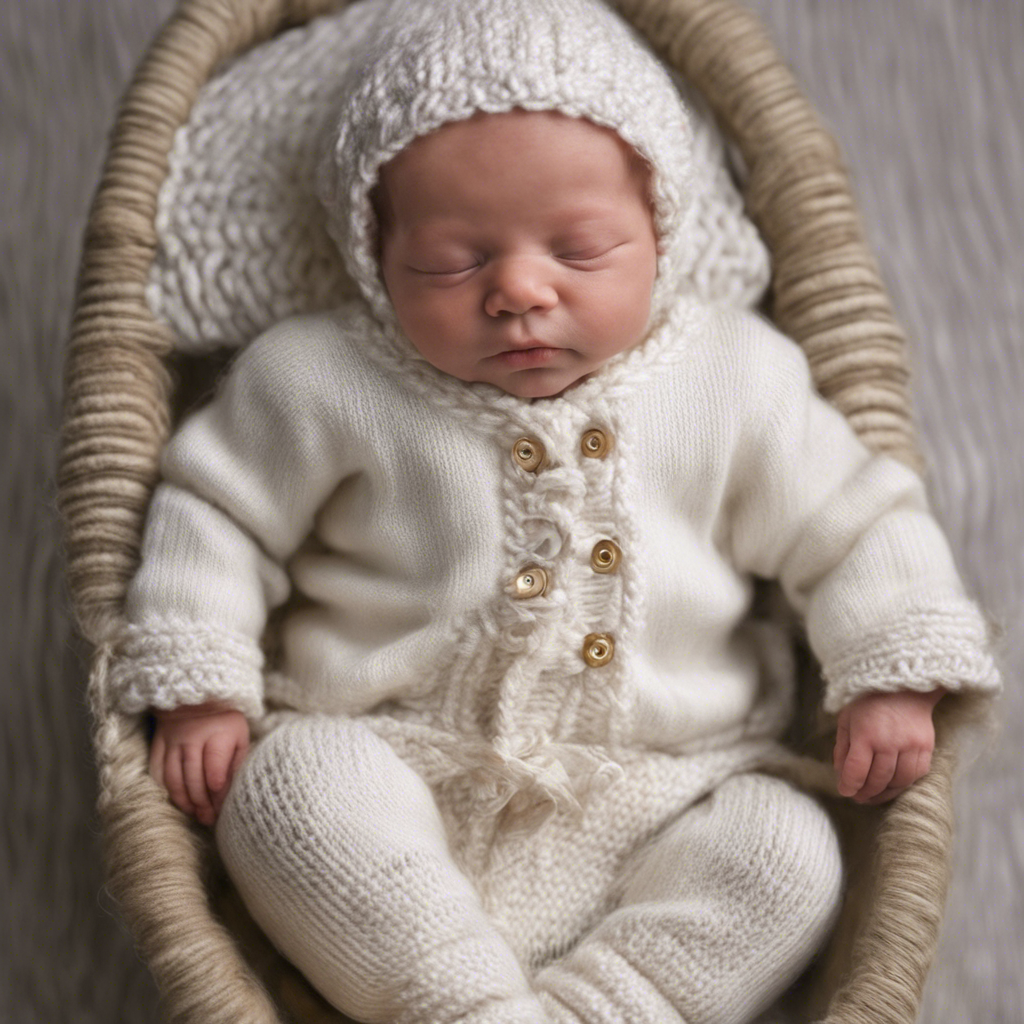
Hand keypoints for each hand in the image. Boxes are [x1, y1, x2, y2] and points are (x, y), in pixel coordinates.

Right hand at [150, 701, 249, 825]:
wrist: (197, 697)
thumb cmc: (225, 722)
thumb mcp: (240, 736)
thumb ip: (236, 763)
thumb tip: (229, 793)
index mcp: (218, 732)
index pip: (214, 763)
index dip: (215, 784)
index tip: (217, 800)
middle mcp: (192, 737)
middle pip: (192, 775)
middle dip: (200, 801)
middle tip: (208, 818)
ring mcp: (172, 741)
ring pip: (173, 777)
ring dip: (183, 799)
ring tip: (194, 813)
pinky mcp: (158, 744)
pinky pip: (157, 771)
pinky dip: (165, 788)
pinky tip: (175, 800)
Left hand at [833, 688, 943, 803]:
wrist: (903, 686)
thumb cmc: (869, 702)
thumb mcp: (847, 719)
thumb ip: (843, 748)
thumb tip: (842, 774)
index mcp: (865, 733)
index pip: (856, 770)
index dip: (849, 785)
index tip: (845, 791)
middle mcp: (890, 741)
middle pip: (877, 779)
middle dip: (866, 792)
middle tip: (858, 797)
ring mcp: (911, 745)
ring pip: (898, 781)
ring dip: (885, 792)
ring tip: (873, 795)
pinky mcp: (926, 747)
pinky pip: (916, 775)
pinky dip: (903, 783)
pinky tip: (893, 784)